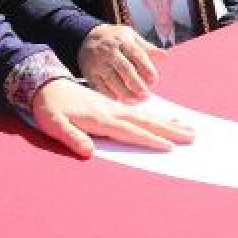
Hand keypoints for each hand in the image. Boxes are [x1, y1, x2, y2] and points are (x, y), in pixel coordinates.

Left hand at [31, 77, 193, 158]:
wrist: (44, 84)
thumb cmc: (48, 107)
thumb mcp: (54, 124)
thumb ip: (72, 138)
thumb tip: (89, 153)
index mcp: (100, 117)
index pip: (130, 131)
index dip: (149, 140)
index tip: (169, 146)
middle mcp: (111, 110)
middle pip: (145, 121)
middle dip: (169, 129)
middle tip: (192, 134)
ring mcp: (113, 106)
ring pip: (145, 115)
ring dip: (166, 121)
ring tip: (186, 125)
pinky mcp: (111, 104)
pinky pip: (138, 111)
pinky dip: (154, 115)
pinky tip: (163, 117)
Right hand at [77, 24, 163, 102]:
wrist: (86, 37)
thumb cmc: (115, 38)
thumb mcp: (131, 36)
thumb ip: (147, 48)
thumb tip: (165, 56)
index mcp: (123, 40)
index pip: (137, 55)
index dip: (146, 68)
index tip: (154, 81)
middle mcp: (110, 51)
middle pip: (125, 69)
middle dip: (137, 83)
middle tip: (146, 96)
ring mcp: (98, 62)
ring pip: (113, 80)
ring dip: (125, 93)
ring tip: (136, 101)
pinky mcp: (89, 72)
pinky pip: (100, 86)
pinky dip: (109, 94)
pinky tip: (119, 100)